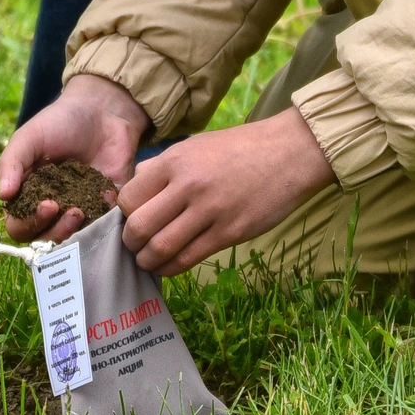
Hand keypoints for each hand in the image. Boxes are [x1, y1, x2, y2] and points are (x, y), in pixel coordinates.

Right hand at [0, 75, 150, 241]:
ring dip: (79, 230)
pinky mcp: (108, 205)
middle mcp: (54, 208)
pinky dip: (106, 216)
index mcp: (28, 195)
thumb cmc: (60, 122)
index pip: (21, 226)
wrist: (102, 110)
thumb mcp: (29, 138)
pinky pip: (106, 223)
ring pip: (76, 238)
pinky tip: (108, 196)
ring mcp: (82, 208)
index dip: (30, 224)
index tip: (47, 204)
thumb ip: (11, 164)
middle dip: (57, 232)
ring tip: (83, 210)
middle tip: (71, 212)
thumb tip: (3, 196)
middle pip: (47, 240)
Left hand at [117, 106, 335, 275]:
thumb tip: (134, 188)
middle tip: (136, 247)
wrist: (289, 153)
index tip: (132, 222)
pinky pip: (189, 258)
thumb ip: (163, 167)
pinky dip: (171, 268)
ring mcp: (210, 210)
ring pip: (161, 247)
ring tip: (149, 262)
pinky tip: (169, 267)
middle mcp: (188, 185)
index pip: (129, 198)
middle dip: (131, 244)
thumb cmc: (241, 149)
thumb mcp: (196, 146)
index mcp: (175, 161)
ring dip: (148, 261)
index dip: (125, 216)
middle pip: (140, 226)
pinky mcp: (230, 231)